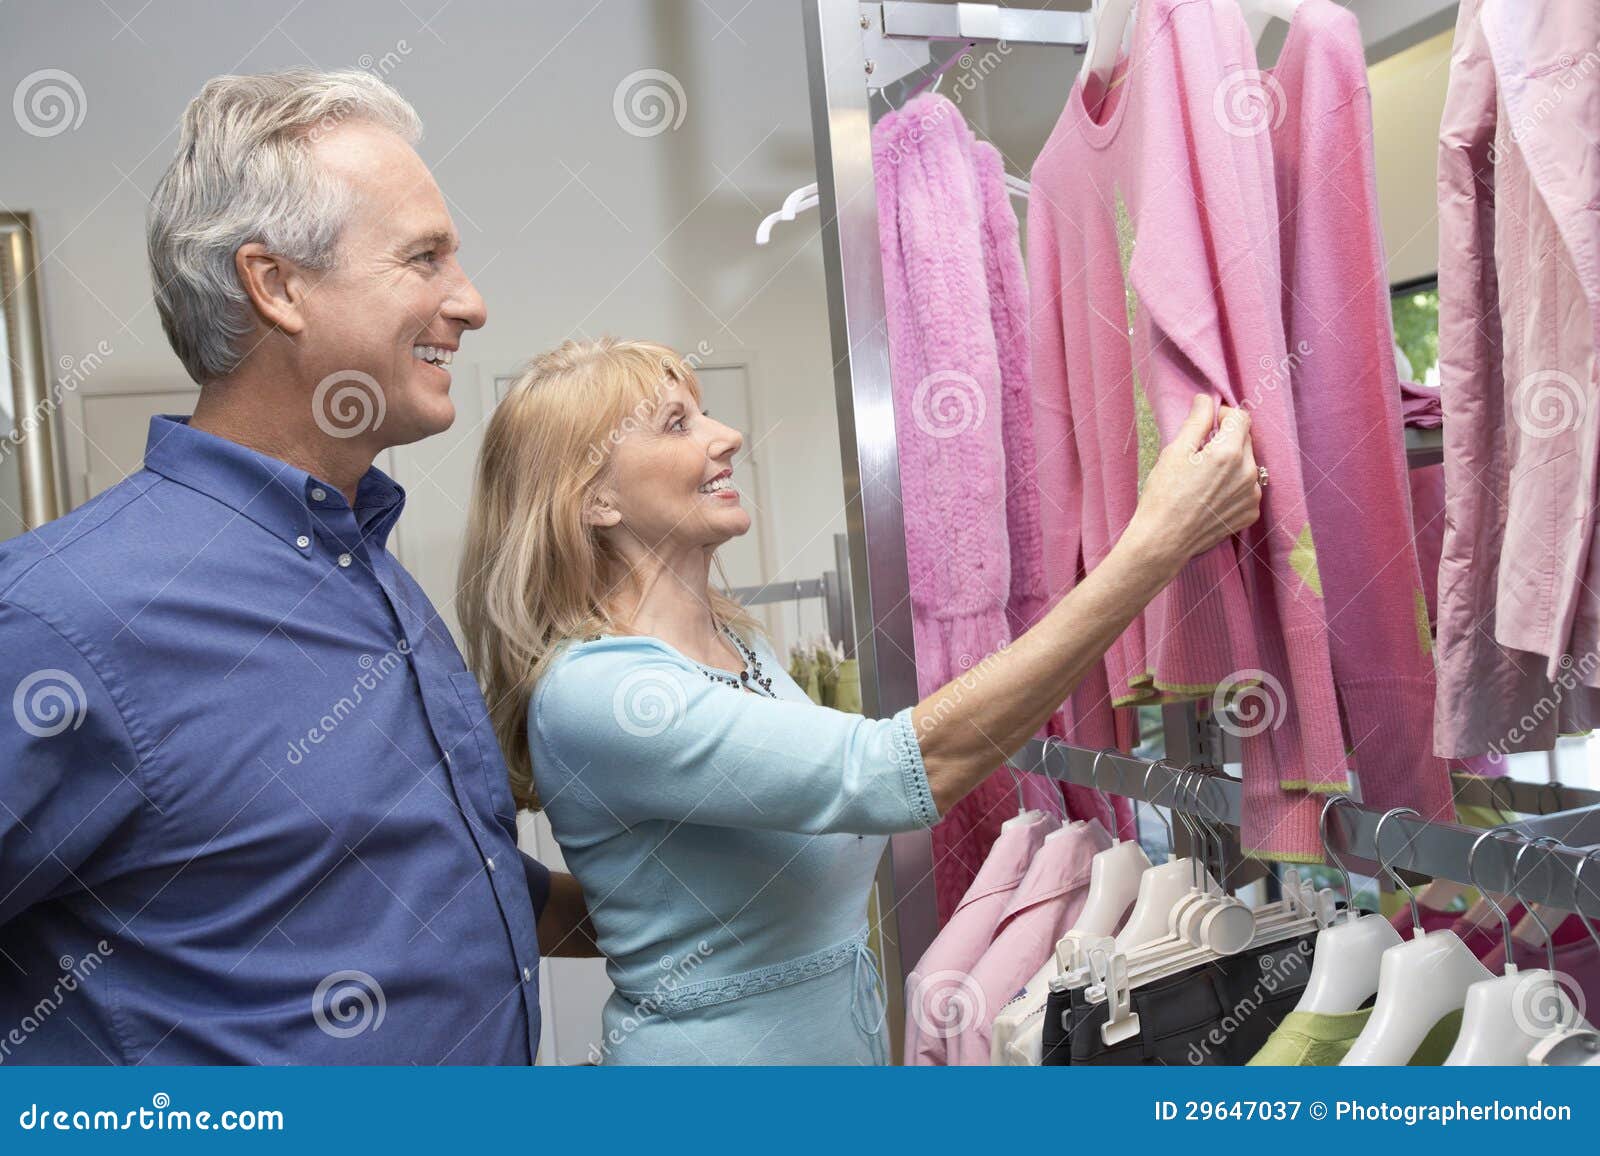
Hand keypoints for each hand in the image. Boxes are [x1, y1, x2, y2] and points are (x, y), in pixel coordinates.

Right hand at [1122, 394, 1261, 573]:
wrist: (1164, 541)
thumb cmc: (1163, 496)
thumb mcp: (1175, 452)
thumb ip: (1197, 422)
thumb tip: (1206, 400)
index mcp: (1229, 452)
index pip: (1241, 417)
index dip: (1223, 416)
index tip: (1208, 425)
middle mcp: (1248, 472)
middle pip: (1246, 440)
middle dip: (1227, 440)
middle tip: (1200, 454)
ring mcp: (1252, 495)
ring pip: (1248, 464)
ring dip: (1232, 463)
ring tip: (1204, 479)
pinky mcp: (1250, 513)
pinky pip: (1248, 488)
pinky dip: (1234, 486)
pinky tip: (1212, 496)